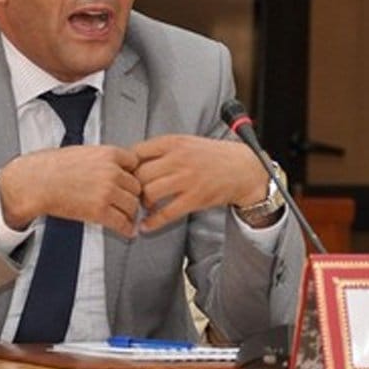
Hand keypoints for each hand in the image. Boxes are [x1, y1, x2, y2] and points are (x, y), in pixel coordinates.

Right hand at [0, 145, 140, 236]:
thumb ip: (103, 159)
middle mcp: (111, 172)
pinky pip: (123, 223)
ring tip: (126, 216)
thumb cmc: (51, 166)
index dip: (131, 173)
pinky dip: (127, 229)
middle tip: (127, 201)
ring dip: (130, 212)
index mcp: (108, 154)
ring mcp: (107, 192)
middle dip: (131, 194)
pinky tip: (128, 230)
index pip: (135, 163)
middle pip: (136, 186)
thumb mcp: (83, 152)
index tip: (129, 181)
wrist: (34, 182)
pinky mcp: (99, 211)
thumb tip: (116, 167)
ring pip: (133, 205)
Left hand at [132, 135, 267, 232]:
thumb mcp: (185, 142)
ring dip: (142, 203)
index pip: (136, 152)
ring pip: (150, 193)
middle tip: (132, 194)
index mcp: (173, 142)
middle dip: (132, 187)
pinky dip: (152, 222)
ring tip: (144, 206)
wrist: (242, 168)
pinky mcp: (195, 198)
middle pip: (139, 174)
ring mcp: (186, 179)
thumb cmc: (212, 156)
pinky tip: (146, 225)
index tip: (126, 175)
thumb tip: (133, 161)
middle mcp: (178, 159)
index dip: (127, 166)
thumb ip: (161, 149)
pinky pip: (166, 213)